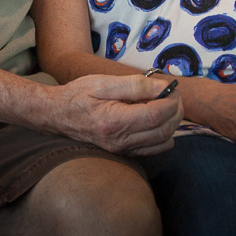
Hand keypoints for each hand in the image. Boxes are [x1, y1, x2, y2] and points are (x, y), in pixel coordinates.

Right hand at [48, 73, 183, 156]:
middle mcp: (120, 141)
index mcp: (115, 121)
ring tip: (166, 105)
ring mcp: (123, 150)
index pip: (156, 115)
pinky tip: (156, 119)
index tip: (171, 87)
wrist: (59, 115)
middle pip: (164, 130)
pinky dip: (164, 135)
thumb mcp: (103, 82)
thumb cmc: (78, 95)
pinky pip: (155, 149)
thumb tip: (162, 87)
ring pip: (164, 142)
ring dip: (172, 124)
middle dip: (176, 111)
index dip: (170, 101)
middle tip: (173, 95)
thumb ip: (134, 85)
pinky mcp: (124, 152)